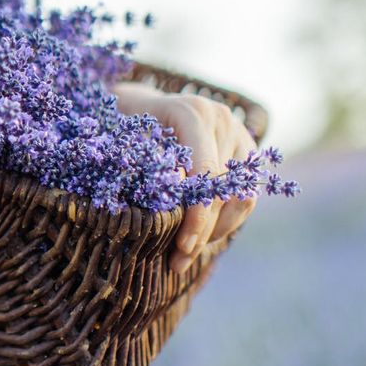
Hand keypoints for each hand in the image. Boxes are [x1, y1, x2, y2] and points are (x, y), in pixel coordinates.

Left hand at [112, 82, 258, 273]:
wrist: (137, 104)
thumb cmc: (120, 121)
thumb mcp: (122, 136)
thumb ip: (143, 161)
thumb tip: (166, 196)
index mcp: (192, 112)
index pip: (207, 173)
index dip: (197, 215)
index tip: (181, 246)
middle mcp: (222, 120)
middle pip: (226, 190)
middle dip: (204, 231)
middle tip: (177, 261)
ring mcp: (238, 134)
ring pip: (242, 197)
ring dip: (217, 231)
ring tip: (186, 255)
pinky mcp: (245, 152)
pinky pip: (245, 196)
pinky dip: (225, 221)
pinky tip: (199, 238)